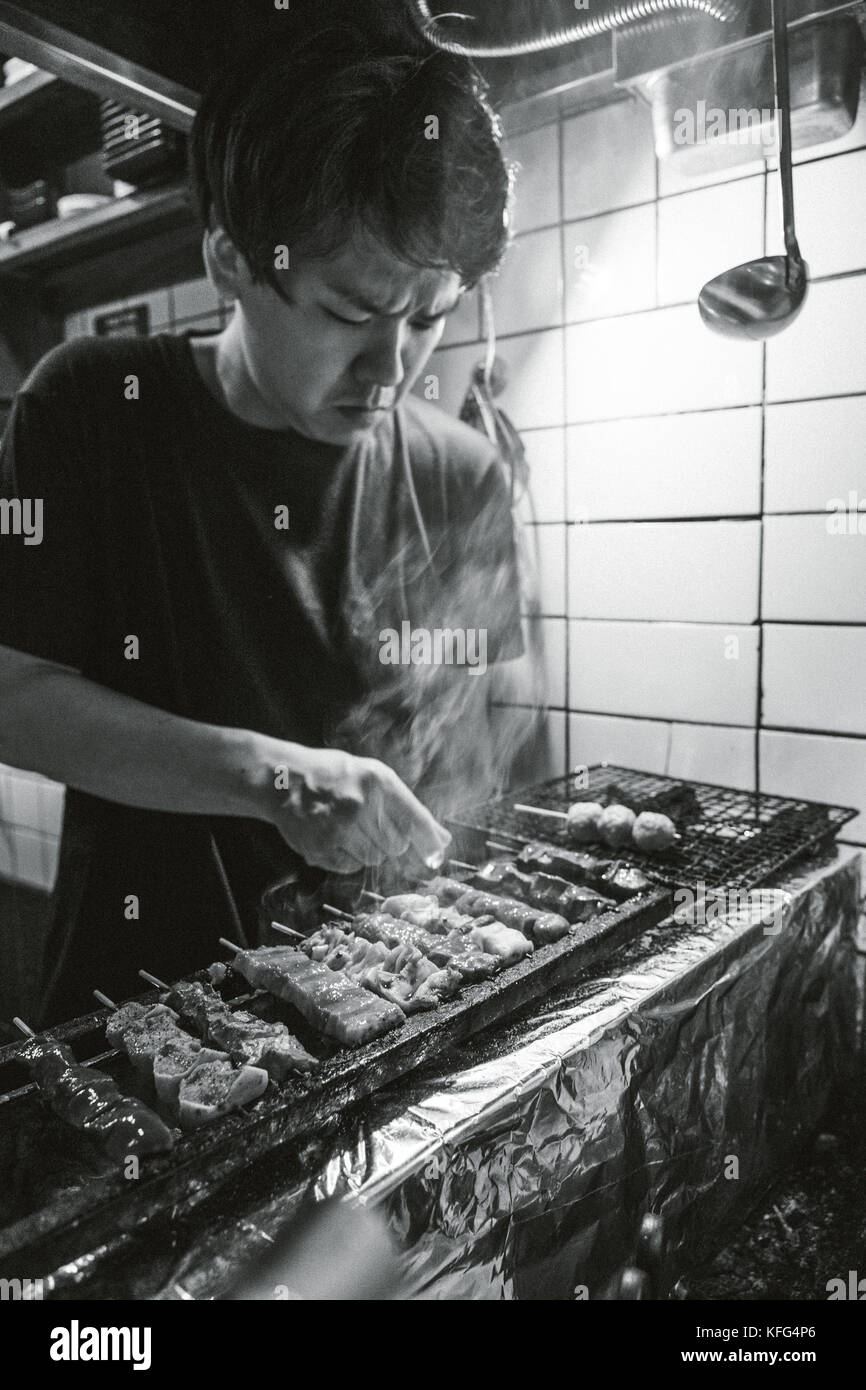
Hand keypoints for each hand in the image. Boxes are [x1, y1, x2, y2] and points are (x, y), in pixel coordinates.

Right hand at [262, 744, 450, 873]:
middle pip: (396, 845)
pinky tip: (335, 837)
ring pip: (375, 858)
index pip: (415, 819)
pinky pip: (351, 866)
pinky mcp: (321, 848)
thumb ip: (407, 808)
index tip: (437, 857)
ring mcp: (338, 827)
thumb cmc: (333, 776)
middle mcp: (359, 804)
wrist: (282, 780)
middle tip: (370, 826)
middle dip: (390, 842)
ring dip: (368, 850)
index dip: (429, 841)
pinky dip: (348, 858)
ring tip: (349, 828)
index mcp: (376, 781)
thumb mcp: (372, 777)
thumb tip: (442, 841)